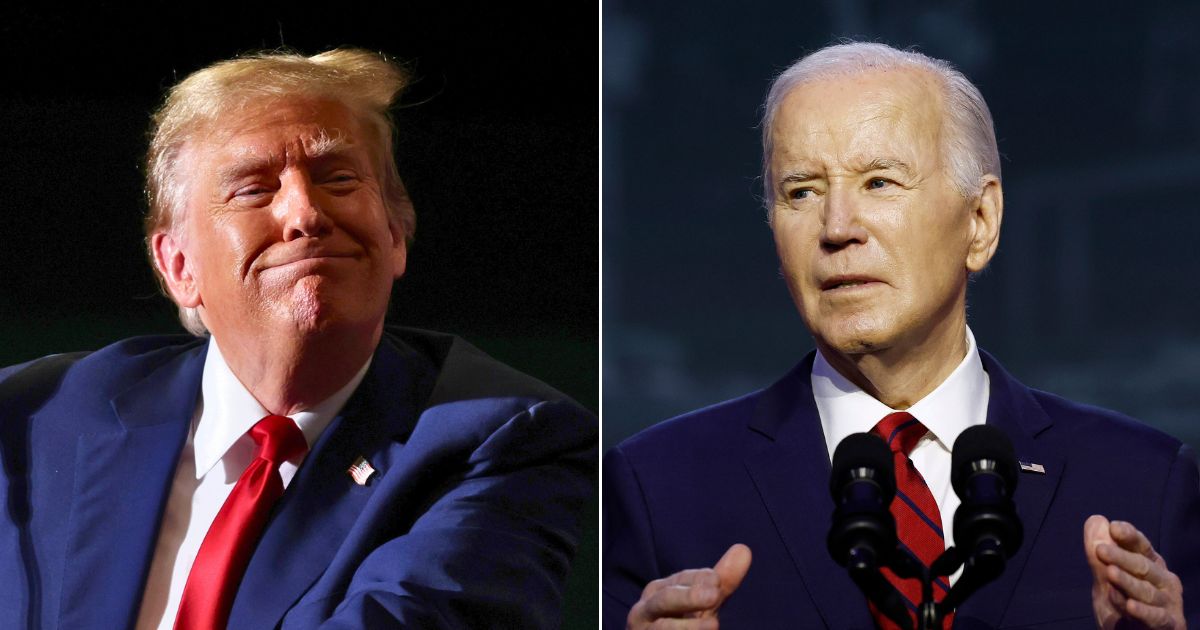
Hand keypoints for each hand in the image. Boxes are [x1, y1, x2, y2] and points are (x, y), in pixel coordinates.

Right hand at [626, 543, 751, 628]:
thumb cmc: (681, 622)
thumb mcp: (704, 602)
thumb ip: (722, 580)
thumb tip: (744, 549)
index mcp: (658, 590)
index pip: (680, 580)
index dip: (699, 579)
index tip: (717, 580)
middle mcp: (646, 609)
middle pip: (665, 599)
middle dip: (689, 597)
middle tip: (714, 595)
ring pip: (663, 627)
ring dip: (688, 627)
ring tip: (713, 625)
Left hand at [1084, 514, 1184, 628]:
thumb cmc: (1122, 606)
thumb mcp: (1106, 580)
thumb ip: (1099, 555)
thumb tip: (1096, 520)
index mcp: (1150, 565)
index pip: (1141, 546)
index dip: (1129, 536)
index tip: (1114, 527)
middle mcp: (1163, 581)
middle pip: (1143, 566)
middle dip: (1122, 557)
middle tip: (1101, 550)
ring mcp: (1168, 603)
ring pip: (1147, 591)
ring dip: (1128, 582)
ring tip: (1110, 573)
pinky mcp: (1169, 624)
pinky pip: (1156, 617)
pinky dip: (1143, 611)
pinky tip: (1129, 605)